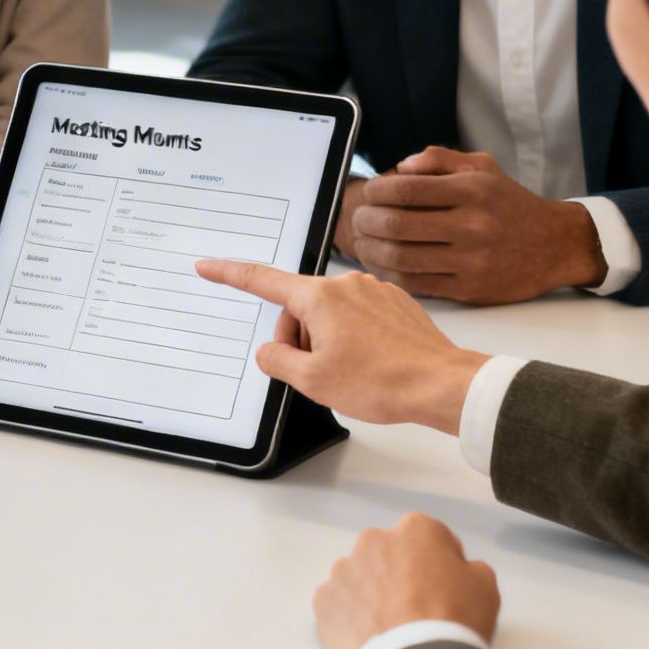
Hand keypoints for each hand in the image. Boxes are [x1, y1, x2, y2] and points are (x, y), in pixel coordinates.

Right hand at [193, 259, 486, 433]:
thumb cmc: (382, 381)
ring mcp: (373, 291)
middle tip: (316, 373)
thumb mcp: (313, 381)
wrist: (439, 384)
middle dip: (298, 339)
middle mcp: (345, 285)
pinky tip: (370, 363)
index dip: (230, 274)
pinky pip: (358, 316)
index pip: (262, 280)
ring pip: (329, 314)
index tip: (209, 266)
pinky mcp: (394, 302)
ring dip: (327, 341)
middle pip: (299, 307)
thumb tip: (270, 352)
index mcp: (319, 298)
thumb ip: (279, 362)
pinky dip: (354, 338)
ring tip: (350, 372)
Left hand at [315, 514, 499, 648]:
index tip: (444, 585)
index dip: (440, 562)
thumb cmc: (449, 622)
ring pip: (361, 577)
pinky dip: (351, 615)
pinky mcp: (325, 599)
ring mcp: (345, 569)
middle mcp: (375, 541)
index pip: (430, 537)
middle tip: (416, 607)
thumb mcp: (485, 588)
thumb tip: (462, 570)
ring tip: (391, 625)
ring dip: (373, 593)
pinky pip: (339, 603)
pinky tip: (370, 633)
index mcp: (415, 530)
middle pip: (390, 553)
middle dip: (400, 573)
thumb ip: (470, 568)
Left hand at [351, 147, 605, 303]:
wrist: (556, 245)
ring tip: (362, 242)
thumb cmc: (511, 204)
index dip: (376, 192)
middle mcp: (471, 225)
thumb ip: (439, 159)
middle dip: (366, 221)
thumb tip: (398, 168)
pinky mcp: (469, 289)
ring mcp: (470, 260)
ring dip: (371, 250)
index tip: (369, 194)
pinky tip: (380, 265)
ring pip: (401, 257)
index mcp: (472, 190)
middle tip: (358, 219)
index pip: (406, 189)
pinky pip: (416, 285)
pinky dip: (389, 275)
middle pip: (397, 225)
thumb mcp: (483, 167)